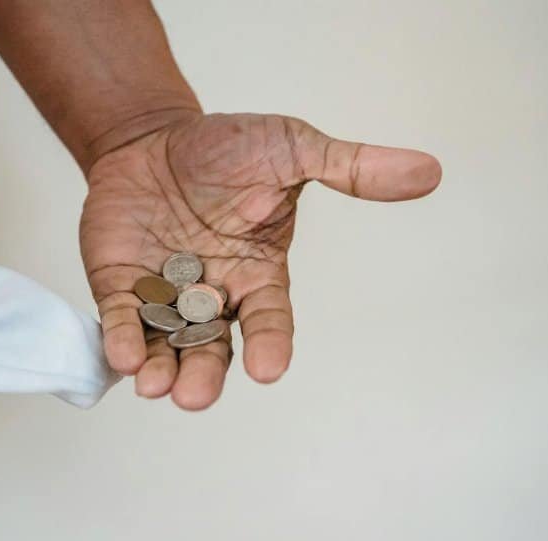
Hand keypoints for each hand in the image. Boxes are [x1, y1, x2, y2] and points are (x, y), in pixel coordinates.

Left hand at [79, 112, 440, 409]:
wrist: (153, 136)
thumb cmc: (227, 148)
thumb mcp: (292, 149)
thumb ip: (350, 168)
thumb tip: (427, 171)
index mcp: (256, 275)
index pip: (268, 319)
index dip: (268, 344)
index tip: (267, 369)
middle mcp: (212, 295)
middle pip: (212, 349)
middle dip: (204, 375)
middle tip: (195, 396)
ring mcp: (164, 295)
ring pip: (166, 346)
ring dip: (161, 370)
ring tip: (154, 387)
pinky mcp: (120, 285)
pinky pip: (122, 318)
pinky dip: (122, 339)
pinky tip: (122, 357)